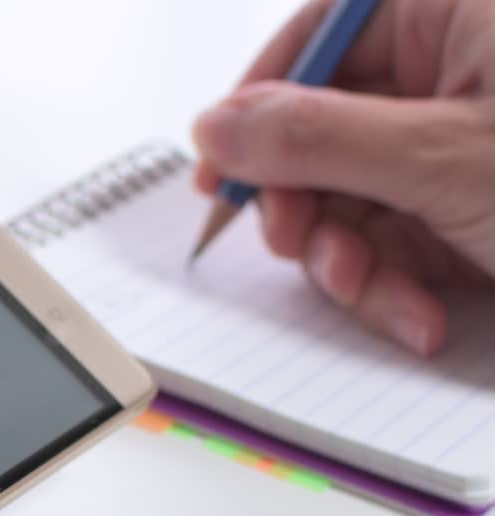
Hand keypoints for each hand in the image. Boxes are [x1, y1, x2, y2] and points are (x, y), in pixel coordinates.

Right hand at [192, 0, 494, 355]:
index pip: (318, 38)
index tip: (222, 172)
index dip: (260, 106)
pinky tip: (425, 319)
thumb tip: (212, 126)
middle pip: (321, 134)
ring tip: (388, 297)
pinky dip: (396, 288)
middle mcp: (451, 75)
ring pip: (350, 202)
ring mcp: (458, 147)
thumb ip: (315, 137)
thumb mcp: (442, 158)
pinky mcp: (470, 211)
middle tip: (301, 244)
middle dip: (311, 210)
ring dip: (351, 266)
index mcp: (451, 17)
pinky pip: (394, 243)